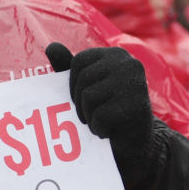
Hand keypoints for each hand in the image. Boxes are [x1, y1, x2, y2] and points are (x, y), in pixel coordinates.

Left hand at [45, 42, 155, 170]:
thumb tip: (52, 46)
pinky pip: (100, 116)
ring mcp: (135, 83)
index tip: (87, 98)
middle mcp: (129, 63)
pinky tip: (111, 130)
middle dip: (82, 103)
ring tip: (104, 122)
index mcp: (116, 55)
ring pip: (89, 97)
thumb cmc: (108, 111)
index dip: (74, 85)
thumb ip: (69, 67)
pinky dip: (99, 129)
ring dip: (90, 117)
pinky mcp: (137, 106)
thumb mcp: (88, 86)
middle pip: (83, 79)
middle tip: (95, 114)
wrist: (134, 143)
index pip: (79, 62)